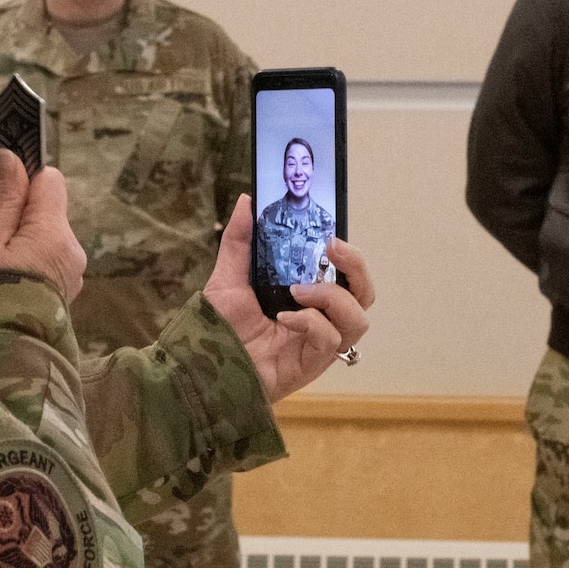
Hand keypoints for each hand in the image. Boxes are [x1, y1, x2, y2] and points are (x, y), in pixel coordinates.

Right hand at [0, 150, 86, 301]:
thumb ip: (5, 197)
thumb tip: (14, 157)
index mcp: (54, 233)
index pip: (49, 180)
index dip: (17, 178)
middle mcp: (70, 250)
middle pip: (40, 207)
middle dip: (3, 207)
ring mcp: (67, 273)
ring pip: (37, 232)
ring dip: (3, 231)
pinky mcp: (58, 290)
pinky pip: (39, 257)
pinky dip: (13, 254)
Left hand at [203, 195, 373, 402]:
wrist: (204, 367)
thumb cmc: (220, 327)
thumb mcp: (227, 277)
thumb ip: (239, 241)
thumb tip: (247, 200)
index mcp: (308, 296)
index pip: (346, 273)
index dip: (349, 254)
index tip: (331, 235)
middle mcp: (321, 318)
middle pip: (364, 293)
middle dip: (356, 267)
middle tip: (331, 249)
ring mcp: (319, 343)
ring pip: (358, 318)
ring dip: (332, 297)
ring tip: (297, 291)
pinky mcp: (313, 364)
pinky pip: (330, 339)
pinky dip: (312, 323)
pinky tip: (285, 318)